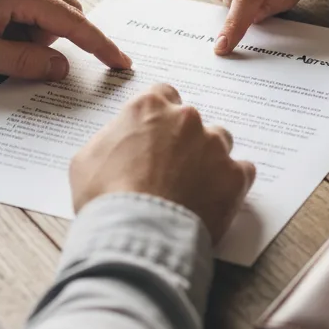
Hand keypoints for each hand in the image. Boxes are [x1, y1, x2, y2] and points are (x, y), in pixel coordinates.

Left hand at [0, 0, 130, 78]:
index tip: (121, 62)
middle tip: (11, 54)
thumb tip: (62, 68)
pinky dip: (23, 20)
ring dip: (33, 31)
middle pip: (64, 13)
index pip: (74, 23)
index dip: (100, 46)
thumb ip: (25, 62)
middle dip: (50, 41)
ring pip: (48, 8)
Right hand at [70, 84, 255, 243]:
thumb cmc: (105, 197)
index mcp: (149, 107)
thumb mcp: (86, 159)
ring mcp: (214, 146)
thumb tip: (119, 142)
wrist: (137, 233)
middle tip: (171, 169)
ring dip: (210, 159)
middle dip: (184, 140)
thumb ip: (111, 139)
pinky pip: (242, 172)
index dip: (160, 117)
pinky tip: (214, 200)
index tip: (157, 134)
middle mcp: (186, 119)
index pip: (163, 95)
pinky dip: (231, 184)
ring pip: (220, 143)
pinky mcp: (235, 176)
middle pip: (192, 121)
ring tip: (194, 188)